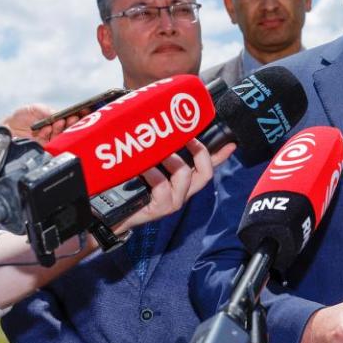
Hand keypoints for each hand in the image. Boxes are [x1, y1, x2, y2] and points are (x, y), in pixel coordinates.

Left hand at [1, 103, 81, 144]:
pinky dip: (51, 136)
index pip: (70, 119)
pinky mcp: (45, 150)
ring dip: (62, 128)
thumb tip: (59, 114)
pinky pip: (53, 145)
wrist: (4, 132)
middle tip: (73, 118)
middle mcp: (55, 131)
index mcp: (55, 121)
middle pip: (69, 128)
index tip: (83, 111)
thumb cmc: (20, 118)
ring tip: (60, 122)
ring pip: (63, 136)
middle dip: (72, 122)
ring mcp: (51, 141)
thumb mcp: (33, 109)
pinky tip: (47, 129)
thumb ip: (45, 110)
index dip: (77, 115)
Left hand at [113, 139, 233, 234]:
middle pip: (205, 173)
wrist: (112, 213)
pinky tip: (142, 168)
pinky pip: (162, 185)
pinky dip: (152, 173)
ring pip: (185, 175)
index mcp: (182, 182)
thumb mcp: (146, 167)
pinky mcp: (161, 208)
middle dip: (200, 152)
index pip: (206, 167)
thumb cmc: (128, 187)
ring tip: (157, 152)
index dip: (220, 156)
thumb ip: (157, 154)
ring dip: (172, 159)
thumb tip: (159, 129)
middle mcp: (182, 192)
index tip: (231, 143)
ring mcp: (173, 201)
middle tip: (189, 138)